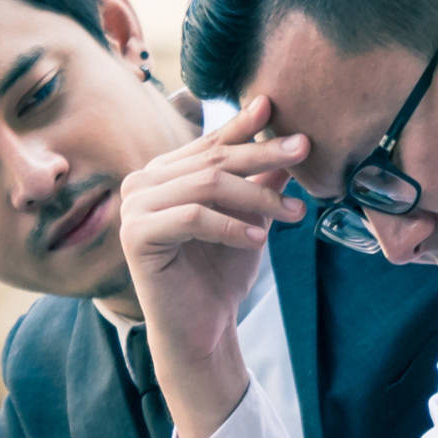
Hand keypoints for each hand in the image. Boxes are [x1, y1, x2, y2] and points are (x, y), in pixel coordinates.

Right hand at [119, 95, 308, 437]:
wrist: (202, 329)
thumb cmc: (221, 275)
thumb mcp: (251, 218)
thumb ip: (263, 180)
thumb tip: (294, 140)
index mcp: (164, 174)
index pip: (210, 143)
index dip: (244, 126)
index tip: (276, 108)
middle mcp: (142, 184)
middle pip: (212, 159)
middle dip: (262, 154)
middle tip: (303, 149)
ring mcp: (134, 208)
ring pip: (205, 185)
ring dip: (256, 197)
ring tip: (294, 212)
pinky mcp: (136, 236)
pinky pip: (191, 218)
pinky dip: (230, 226)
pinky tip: (260, 239)